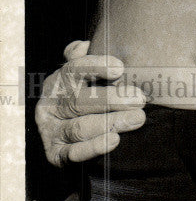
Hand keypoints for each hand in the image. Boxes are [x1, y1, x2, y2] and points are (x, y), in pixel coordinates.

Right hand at [34, 41, 145, 165]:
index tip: (120, 68)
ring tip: (137, 119)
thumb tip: (84, 45)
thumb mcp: (82, 76)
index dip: (95, 66)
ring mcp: (51, 131)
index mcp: (59, 82)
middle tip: (139, 99)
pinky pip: (74, 154)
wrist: (67, 137)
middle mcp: (51, 106)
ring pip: (78, 127)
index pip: (73, 70)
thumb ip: (82, 59)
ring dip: (110, 123)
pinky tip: (114, 140)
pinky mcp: (55, 155)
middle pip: (79, 101)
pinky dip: (94, 147)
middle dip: (112, 100)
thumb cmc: (85, 98)